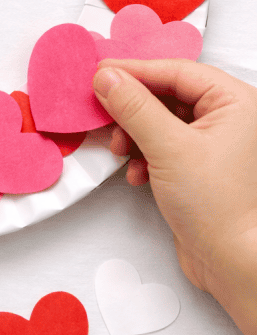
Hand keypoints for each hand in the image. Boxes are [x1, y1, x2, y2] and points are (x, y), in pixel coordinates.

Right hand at [93, 59, 256, 334]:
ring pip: (162, 120)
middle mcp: (230, 117)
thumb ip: (134, 107)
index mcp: (235, 102)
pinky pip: (165, 145)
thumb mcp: (168, 147)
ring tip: (121, 150)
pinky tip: (137, 173)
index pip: (176, 71)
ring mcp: (216, 143)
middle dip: (133, 108)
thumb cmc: (218, 207)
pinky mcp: (201, 166)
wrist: (231, 263)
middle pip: (167, 94)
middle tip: (103, 111)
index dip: (135, 71)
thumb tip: (106, 77)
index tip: (99, 74)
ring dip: (135, 134)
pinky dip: (145, 155)